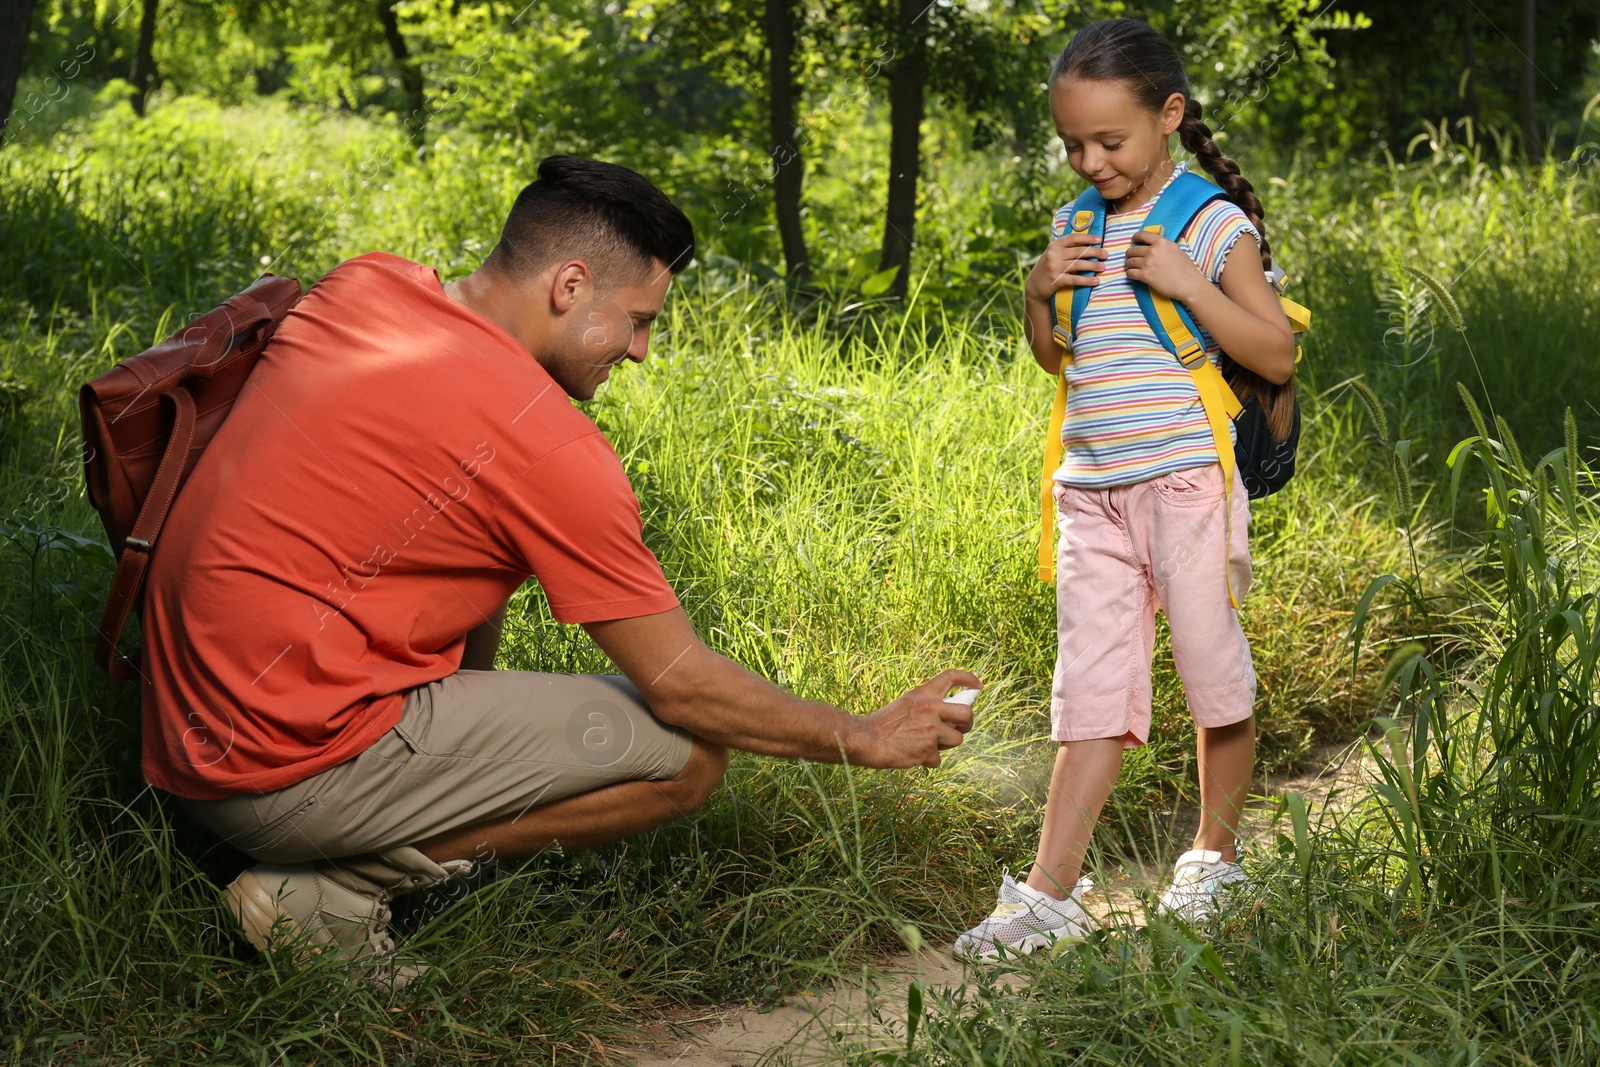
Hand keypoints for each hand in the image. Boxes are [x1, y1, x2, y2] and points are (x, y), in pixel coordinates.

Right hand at [848, 669, 981, 768]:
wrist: (866, 740)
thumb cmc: (883, 724)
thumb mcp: (906, 704)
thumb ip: (927, 706)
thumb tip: (950, 717)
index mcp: (923, 694)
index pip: (951, 677)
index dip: (969, 679)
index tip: (978, 685)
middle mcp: (930, 708)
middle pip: (966, 713)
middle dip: (967, 723)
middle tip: (959, 728)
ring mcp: (930, 730)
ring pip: (956, 739)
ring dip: (945, 745)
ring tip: (926, 744)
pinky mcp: (928, 750)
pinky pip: (938, 759)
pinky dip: (928, 761)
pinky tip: (914, 755)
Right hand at [1024, 233, 1105, 305]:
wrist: (1033, 286)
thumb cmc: (1047, 268)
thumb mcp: (1052, 254)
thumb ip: (1065, 248)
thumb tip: (1087, 244)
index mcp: (1054, 245)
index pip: (1074, 238)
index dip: (1088, 238)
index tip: (1099, 239)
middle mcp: (1054, 254)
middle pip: (1079, 251)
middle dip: (1095, 252)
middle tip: (1106, 254)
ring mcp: (1054, 267)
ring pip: (1079, 264)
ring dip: (1093, 266)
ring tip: (1103, 267)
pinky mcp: (1056, 280)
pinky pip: (1075, 279)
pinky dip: (1087, 280)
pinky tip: (1096, 281)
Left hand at [1124, 229, 1205, 302]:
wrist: (1188, 283)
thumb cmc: (1186, 268)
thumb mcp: (1176, 249)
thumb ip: (1164, 246)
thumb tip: (1157, 246)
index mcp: (1161, 242)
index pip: (1143, 235)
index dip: (1136, 237)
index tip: (1133, 240)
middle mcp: (1153, 251)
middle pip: (1134, 250)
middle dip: (1130, 253)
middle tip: (1129, 256)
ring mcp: (1147, 263)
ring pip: (1130, 261)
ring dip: (1128, 264)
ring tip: (1129, 266)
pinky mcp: (1145, 275)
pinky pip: (1130, 273)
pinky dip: (1129, 273)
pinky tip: (1131, 274)